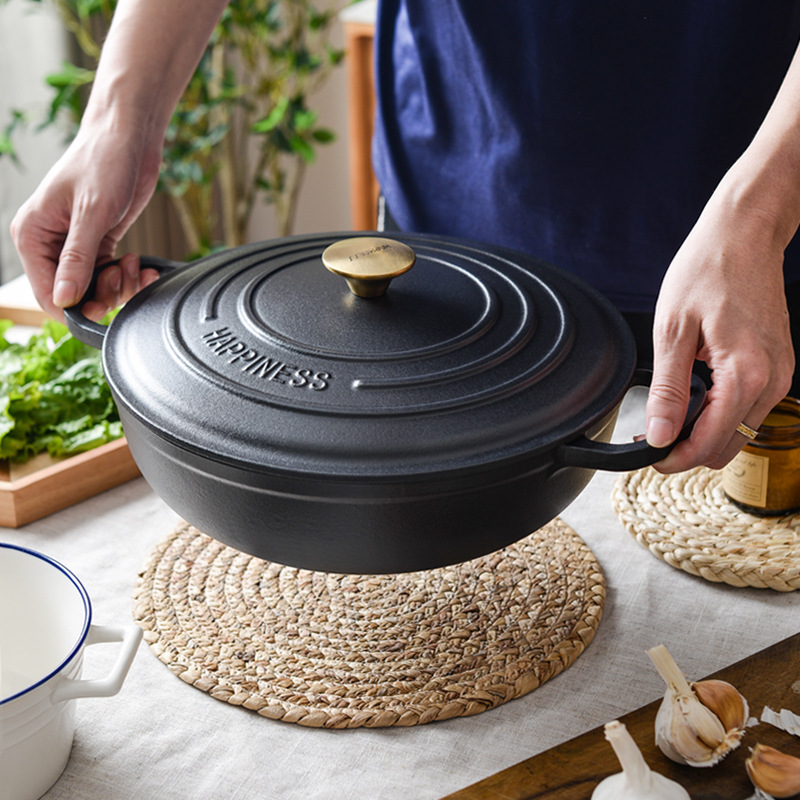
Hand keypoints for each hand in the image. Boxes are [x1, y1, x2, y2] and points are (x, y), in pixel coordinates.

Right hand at [10, 118, 161, 321]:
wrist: (129, 138)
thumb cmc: (104, 162)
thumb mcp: (91, 214)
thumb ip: (77, 260)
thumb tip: (64, 299)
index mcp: (31, 235)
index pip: (45, 293)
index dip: (75, 307)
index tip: (104, 304)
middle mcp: (48, 243)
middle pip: (72, 296)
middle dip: (103, 294)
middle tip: (123, 276)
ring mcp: (74, 245)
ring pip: (94, 289)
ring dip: (120, 286)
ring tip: (133, 264)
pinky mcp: (98, 243)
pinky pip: (110, 275)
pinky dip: (128, 276)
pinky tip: (142, 266)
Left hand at [646, 191, 794, 472]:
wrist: (745, 235)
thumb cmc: (708, 270)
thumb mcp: (672, 331)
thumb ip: (668, 390)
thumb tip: (660, 434)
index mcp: (746, 374)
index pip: (709, 444)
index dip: (674, 458)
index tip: (649, 454)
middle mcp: (772, 381)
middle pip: (727, 447)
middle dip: (688, 449)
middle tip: (654, 433)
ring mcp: (781, 375)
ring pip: (740, 432)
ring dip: (705, 433)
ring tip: (670, 411)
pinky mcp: (779, 367)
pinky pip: (749, 409)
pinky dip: (721, 414)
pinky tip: (696, 394)